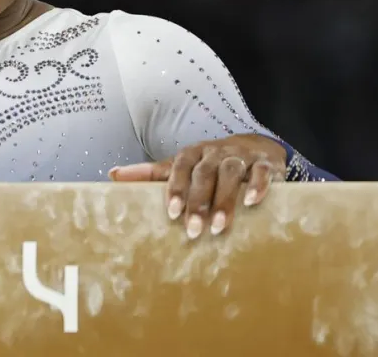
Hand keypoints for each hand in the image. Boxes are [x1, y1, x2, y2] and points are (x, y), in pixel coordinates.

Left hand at [109, 134, 286, 238]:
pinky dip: (257, 185)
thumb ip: (151, 173)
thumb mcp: (181, 166)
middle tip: (193, 230)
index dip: (175, 189)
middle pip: (204, 174)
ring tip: (219, 226)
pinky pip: (261, 172)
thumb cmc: (209, 163)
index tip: (171, 213)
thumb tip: (113, 175)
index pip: (179, 168)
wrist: (254, 146)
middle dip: (198, 202)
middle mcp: (214, 153)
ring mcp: (239, 157)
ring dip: (224, 199)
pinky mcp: (264, 164)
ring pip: (230, 173)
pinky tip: (252, 202)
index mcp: (192, 154)